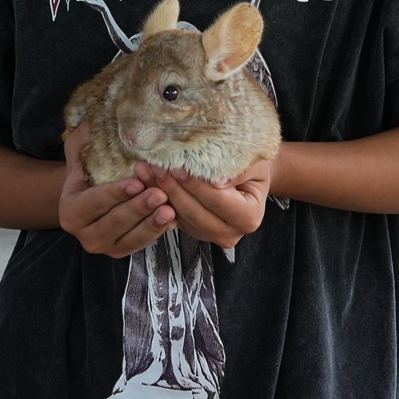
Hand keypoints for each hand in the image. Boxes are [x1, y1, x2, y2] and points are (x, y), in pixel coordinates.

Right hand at [59, 123, 176, 257]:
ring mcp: (105, 246)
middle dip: (138, 208)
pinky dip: (158, 232)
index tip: (137, 183)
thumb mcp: (79, 151)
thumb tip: (92, 123)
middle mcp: (84, 234)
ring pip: (131, 238)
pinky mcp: (123, 250)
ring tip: (170, 209)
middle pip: (114, 222)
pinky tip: (174, 219)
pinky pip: (142, 244)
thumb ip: (83, 139)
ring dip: (152, 224)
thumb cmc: (88, 169)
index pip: (94, 202)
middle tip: (160, 194)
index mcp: (70, 211)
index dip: (115, 194)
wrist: (91, 194)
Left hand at [134, 160, 272, 248]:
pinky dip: (158, 197)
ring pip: (180, 215)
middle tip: (154, 166)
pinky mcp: (193, 230)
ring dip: (160, 192)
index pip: (217, 200)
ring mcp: (209, 235)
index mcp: (248, 218)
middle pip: (194, 211)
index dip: (196, 184)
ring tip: (144, 170)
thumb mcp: (255, 164)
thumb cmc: (255, 167)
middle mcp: (229, 233)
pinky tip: (145, 180)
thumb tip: (216, 181)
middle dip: (172, 188)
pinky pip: (172, 215)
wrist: (250, 178)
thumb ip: (239, 172)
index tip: (177, 166)